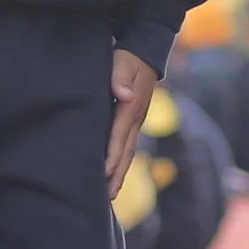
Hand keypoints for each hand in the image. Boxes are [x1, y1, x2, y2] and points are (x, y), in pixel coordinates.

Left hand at [105, 48, 157, 190]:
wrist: (146, 51)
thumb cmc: (128, 57)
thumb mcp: (122, 62)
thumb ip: (120, 78)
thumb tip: (124, 96)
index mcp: (130, 108)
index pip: (119, 137)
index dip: (112, 156)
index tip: (103, 174)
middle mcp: (135, 119)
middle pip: (126, 152)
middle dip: (117, 175)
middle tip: (106, 197)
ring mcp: (136, 121)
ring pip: (128, 153)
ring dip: (120, 174)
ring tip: (110, 195)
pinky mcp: (133, 120)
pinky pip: (127, 146)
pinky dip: (121, 162)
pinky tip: (114, 173)